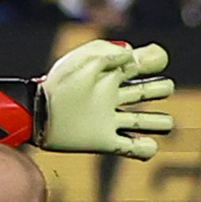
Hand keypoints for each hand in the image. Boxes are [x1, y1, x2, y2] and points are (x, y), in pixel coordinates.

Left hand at [33, 39, 176, 157]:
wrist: (36, 115)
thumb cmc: (58, 84)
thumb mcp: (81, 60)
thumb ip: (108, 52)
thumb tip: (132, 54)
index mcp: (110, 74)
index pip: (143, 64)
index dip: (155, 59)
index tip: (154, 60)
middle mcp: (113, 96)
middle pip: (151, 91)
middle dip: (161, 89)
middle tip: (154, 90)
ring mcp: (110, 120)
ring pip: (147, 121)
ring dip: (161, 122)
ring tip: (164, 123)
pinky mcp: (105, 142)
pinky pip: (133, 149)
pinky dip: (146, 149)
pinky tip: (147, 144)